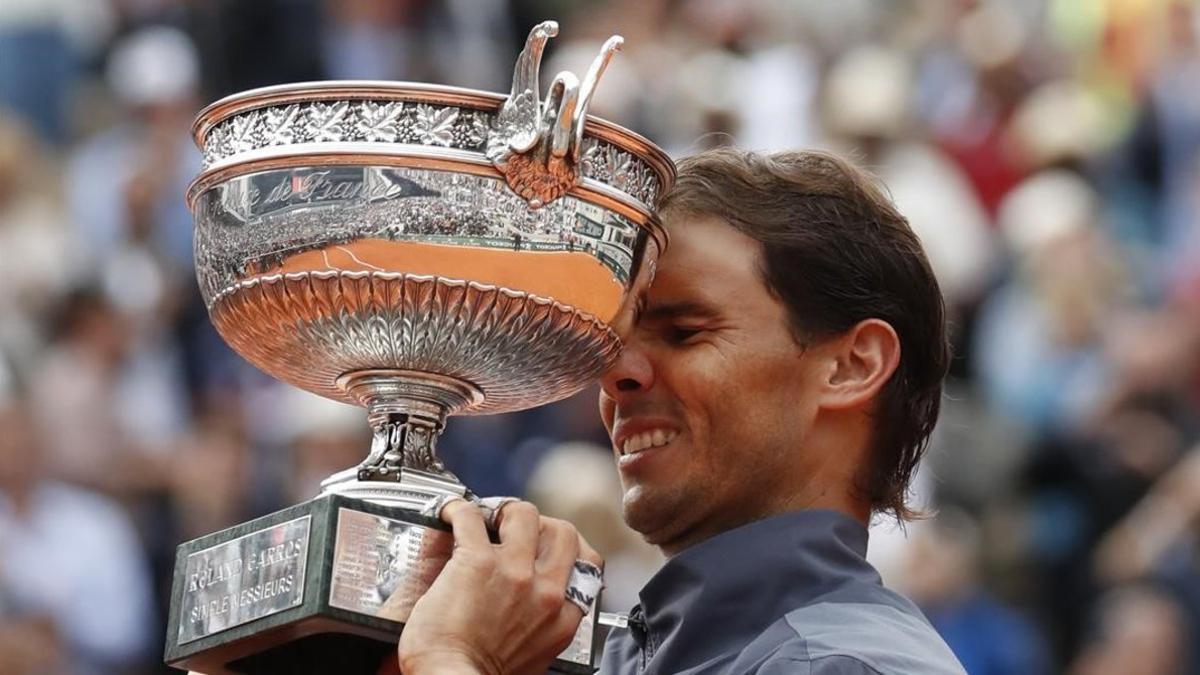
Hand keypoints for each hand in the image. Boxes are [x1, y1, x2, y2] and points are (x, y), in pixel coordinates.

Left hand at [396, 499, 601, 674]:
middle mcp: (545, 591)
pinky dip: (459, 510)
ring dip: (506, 511)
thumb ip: (545, 625)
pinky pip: (471, 516)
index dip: (563, 549)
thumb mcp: (536, 657)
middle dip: (542, 524)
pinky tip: (452, 514)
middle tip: (519, 530)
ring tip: (489, 520)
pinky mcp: (477, 562)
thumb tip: (539, 611)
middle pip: (564, 531)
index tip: (546, 547)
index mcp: (562, 617)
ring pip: (525, 513)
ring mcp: (513, 572)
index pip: (587, 564)